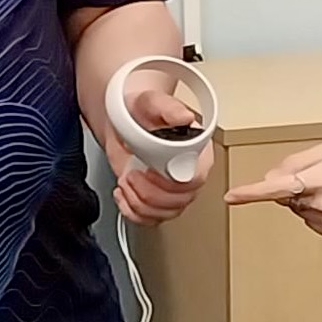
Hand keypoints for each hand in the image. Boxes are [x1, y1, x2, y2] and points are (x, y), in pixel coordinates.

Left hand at [107, 87, 212, 226]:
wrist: (123, 121)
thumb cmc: (141, 111)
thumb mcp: (150, 102)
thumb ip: (167, 107)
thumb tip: (185, 117)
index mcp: (197, 152)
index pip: (195, 180)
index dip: (170, 182)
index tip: (148, 170)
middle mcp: (189, 173)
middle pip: (179, 202)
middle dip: (148, 193)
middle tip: (132, 174)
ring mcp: (173, 190)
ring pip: (164, 214)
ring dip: (138, 201)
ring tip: (127, 180)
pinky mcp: (156, 200)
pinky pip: (150, 219)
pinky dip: (131, 211)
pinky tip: (124, 194)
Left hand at [225, 141, 321, 240]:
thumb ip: (293, 164)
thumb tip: (269, 179)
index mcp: (318, 180)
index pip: (277, 188)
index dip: (252, 193)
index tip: (231, 197)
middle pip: (288, 199)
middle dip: (295, 189)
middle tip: (320, 177)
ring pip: (301, 212)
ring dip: (308, 201)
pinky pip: (314, 223)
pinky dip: (319, 213)